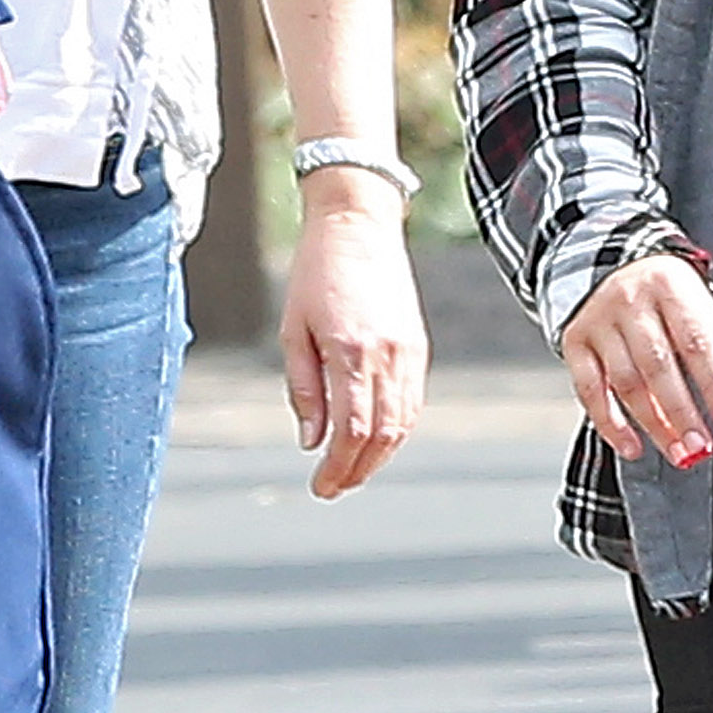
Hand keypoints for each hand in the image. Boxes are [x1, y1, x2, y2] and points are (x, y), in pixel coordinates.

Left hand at [280, 174, 427, 498]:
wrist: (358, 225)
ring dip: (379, 456)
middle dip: (358, 469)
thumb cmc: (316, 272)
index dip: (338, 467)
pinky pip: (413, 402)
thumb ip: (303, 389)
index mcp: (350, 351)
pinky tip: (375, 440)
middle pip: (382, 435)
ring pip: (403, 423)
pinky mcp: (418, 346)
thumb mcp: (293, 330)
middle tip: (333, 487)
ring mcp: (409, 352)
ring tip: (353, 471)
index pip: (351, 430)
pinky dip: (397, 430)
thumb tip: (311, 441)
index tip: (321, 487)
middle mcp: (387, 356)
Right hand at [562, 251, 712, 468]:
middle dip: (682, 413)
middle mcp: (631, 300)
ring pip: (626, 382)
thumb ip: (712, 351)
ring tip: (677, 453)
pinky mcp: (575, 341)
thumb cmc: (668, 296)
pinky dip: (610, 424)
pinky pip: (590, 390)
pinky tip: (632, 446)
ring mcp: (599, 321)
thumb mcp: (697, 308)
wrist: (617, 265)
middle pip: (658, 366)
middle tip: (699, 447)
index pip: (697, 343)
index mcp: (670, 286)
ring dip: (653, 425)